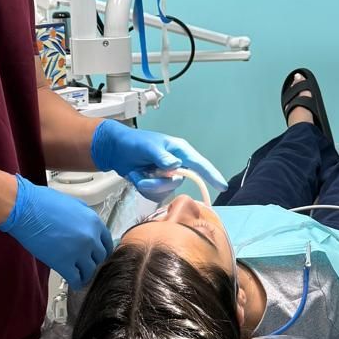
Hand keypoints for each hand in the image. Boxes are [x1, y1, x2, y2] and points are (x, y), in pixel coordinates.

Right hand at [0, 175, 112, 290]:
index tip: (97, 255)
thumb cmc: (43, 203)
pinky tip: (73, 282)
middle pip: (100, 257)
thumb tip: (86, 226)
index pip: (107, 242)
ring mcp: (79, 252)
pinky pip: (76, 279)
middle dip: (92, 261)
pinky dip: (76, 282)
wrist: (25, 210)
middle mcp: (91, 237)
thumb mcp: (73, 204)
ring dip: (85, 273)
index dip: (101, 251)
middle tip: (85, 263)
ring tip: (79, 274)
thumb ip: (84, 217)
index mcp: (94, 222)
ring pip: (90, 270)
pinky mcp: (64, 263)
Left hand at [90, 122, 225, 202]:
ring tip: (139, 173)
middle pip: (178, 182)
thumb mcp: (148, 146)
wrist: (116, 150)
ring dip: (149, 184)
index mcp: (180, 151)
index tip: (222, 187)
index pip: (200, 165)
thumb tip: (176, 165)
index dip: (212, 176)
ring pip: (165, 191)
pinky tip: (138, 177)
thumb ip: (162, 156)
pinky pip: (155, 195)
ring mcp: (167, 176)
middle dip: (160, 181)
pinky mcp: (157, 186)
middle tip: (147, 171)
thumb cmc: (134, 142)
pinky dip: (143, 188)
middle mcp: (177, 165)